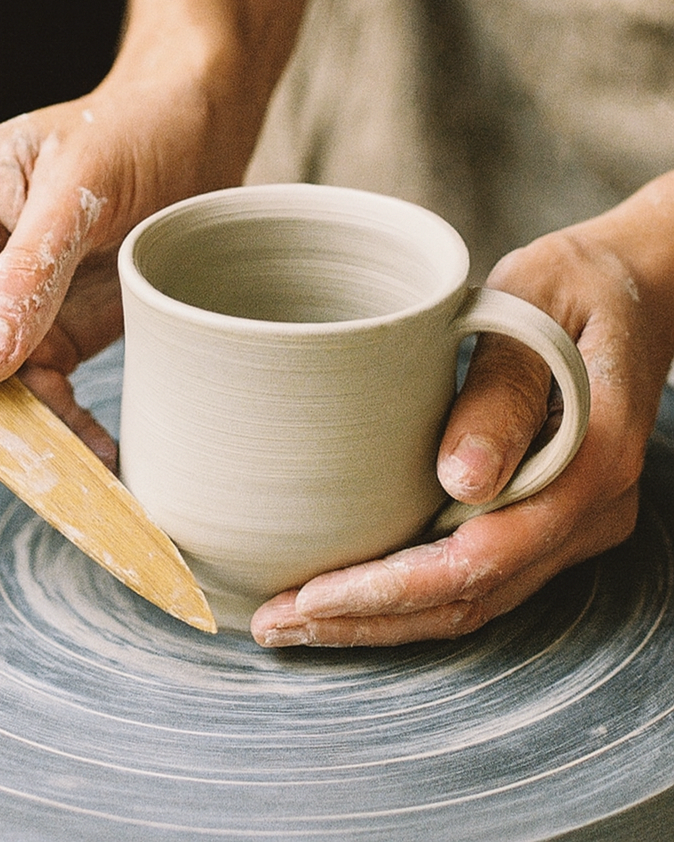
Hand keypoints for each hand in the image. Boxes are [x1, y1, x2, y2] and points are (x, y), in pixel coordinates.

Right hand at [0, 68, 262, 468]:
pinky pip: (45, 394)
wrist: (197, 137)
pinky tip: (99, 455)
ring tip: (64, 474)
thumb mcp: (78, 190)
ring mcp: (4, 307)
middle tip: (3, 464)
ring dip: (22, 432)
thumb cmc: (131, 132)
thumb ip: (26, 273)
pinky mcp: (51, 335)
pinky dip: (69, 427)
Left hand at [252, 179, 673, 645]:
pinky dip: (409, 594)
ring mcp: (571, 521)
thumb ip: (503, 391)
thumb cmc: (574, 286)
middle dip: (366, 621)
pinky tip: (350, 592)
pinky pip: (476, 577)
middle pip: (469, 599)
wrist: (634, 289)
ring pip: (472, 602)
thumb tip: (462, 479)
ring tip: (293, 621)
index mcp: (592, 460)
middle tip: (277, 625)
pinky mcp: (545, 516)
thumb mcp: (534, 311)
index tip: (310, 596)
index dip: (391, 589)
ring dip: (381, 619)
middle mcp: (588, 509)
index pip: (481, 558)